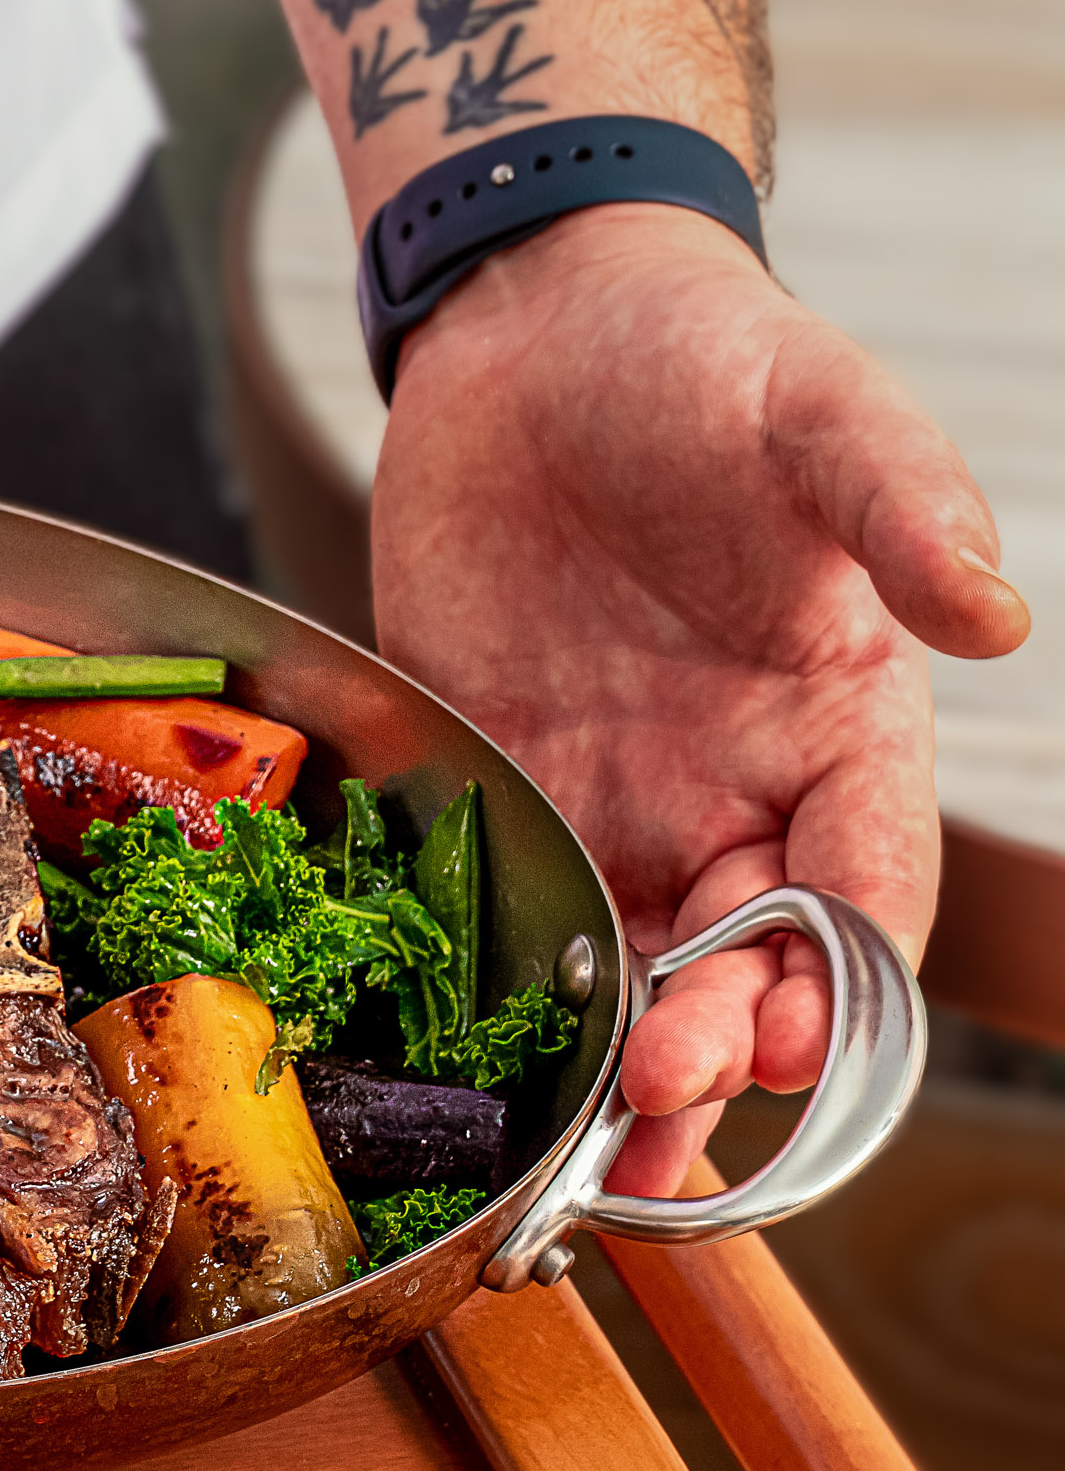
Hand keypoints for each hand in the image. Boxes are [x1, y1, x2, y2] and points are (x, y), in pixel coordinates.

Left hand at [369, 207, 1030, 1194]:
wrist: (534, 318)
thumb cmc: (701, 357)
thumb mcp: (818, 412)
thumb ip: (903, 505)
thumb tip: (988, 606)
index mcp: (839, 726)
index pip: (864, 894)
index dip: (834, 984)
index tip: (784, 1037)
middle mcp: (737, 788)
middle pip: (748, 968)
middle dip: (716, 1049)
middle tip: (661, 1094)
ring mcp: (616, 794)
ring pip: (636, 976)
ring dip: (621, 1071)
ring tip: (589, 1152)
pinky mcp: (501, 777)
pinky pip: (516, 909)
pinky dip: (513, 998)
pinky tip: (482, 1063)